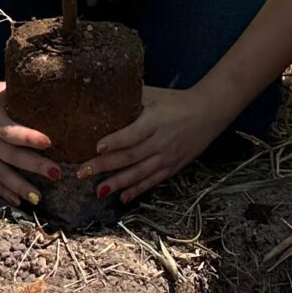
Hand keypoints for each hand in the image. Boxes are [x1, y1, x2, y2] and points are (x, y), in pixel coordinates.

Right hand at [0, 78, 58, 205]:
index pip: (10, 130)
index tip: (48, 141)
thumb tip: (44, 90)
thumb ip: (14, 94)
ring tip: (39, 197)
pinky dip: (3, 192)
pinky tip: (18, 201)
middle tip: (56, 173)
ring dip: (21, 186)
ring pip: (1, 174)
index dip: (29, 136)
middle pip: (11, 155)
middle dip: (34, 165)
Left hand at [83, 85, 226, 202]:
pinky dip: (137, 190)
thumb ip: (132, 97)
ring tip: (99, 191)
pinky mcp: (173, 167)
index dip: (116, 141)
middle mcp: (161, 141)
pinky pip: (152, 181)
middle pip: (131, 156)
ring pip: (140, 173)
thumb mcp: (155, 95)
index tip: (97, 147)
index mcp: (155, 120)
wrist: (208, 112)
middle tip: (83, 172)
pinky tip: (122, 198)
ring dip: (118, 183)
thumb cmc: (176, 101)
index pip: (133, 134)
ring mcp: (167, 157)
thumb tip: (103, 95)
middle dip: (105, 166)